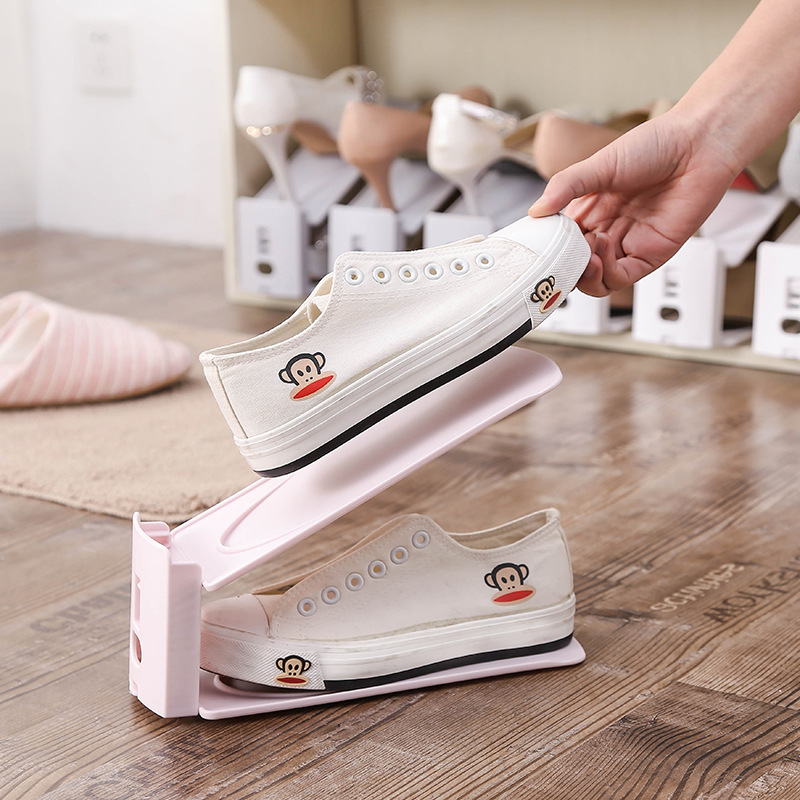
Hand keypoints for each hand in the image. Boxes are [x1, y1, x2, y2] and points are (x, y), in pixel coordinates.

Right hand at [529, 111, 737, 295]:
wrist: (698, 143)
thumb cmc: (655, 146)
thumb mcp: (598, 165)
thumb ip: (565, 187)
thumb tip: (536, 211)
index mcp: (589, 212)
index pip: (561, 245)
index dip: (550, 252)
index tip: (539, 249)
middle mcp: (606, 231)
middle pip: (576, 268)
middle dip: (565, 269)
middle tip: (560, 258)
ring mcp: (628, 245)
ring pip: (596, 281)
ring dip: (585, 274)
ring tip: (587, 252)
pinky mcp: (651, 254)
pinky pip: (621, 278)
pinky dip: (607, 272)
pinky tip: (605, 248)